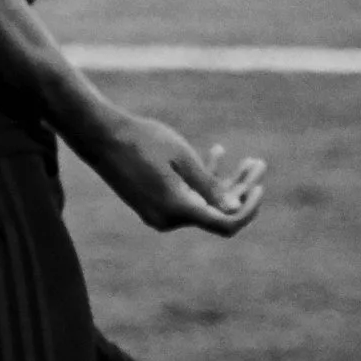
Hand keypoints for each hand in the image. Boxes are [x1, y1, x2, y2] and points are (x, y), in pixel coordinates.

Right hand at [94, 113, 265, 235]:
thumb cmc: (143, 140)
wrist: (100, 137)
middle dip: (240, 190)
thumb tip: (234, 209)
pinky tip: (216, 153)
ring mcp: (159, 214)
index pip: (224, 223)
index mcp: (177, 208)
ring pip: (203, 205)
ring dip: (225, 184)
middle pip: (216, 213)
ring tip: (246, 158)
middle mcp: (168, 219)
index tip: (260, 187)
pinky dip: (201, 182)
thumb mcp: (182, 157)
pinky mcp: (153, 205)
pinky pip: (185, 199)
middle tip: (258, 164)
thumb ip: (210, 185)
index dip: (247, 210)